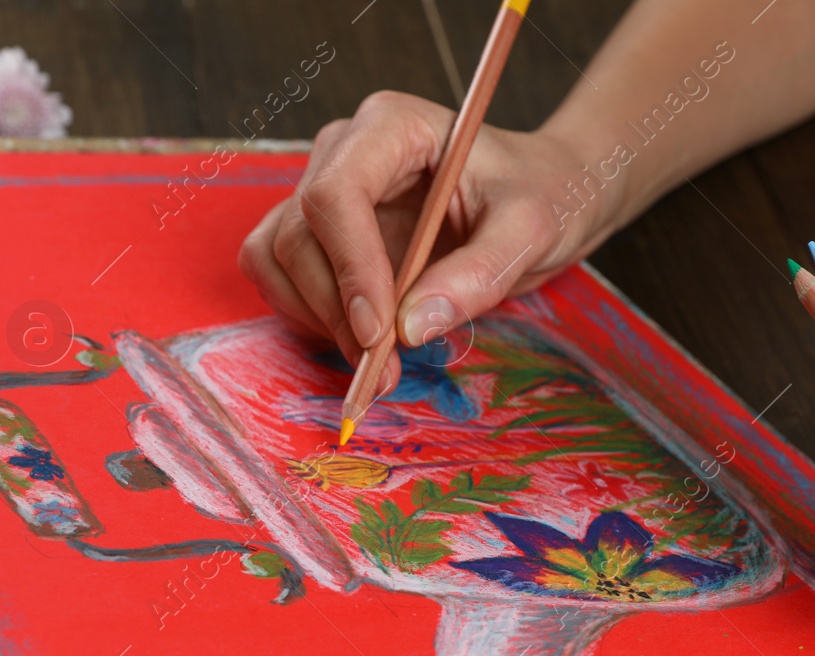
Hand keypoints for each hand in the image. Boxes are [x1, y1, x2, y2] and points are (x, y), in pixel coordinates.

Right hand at [237, 91, 620, 385]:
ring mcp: (321, 191)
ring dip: (315, 319)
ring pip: (274, 258)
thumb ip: (479, 273)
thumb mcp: (533, 229)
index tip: (380, 333)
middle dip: (335, 311)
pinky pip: (279, 277)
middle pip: (297, 235)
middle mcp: (342, 152)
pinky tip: (358, 339)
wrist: (538, 197)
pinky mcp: (316, 233)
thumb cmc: (540, 195)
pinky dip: (308, 318)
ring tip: (375, 360)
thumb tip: (410, 328)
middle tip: (382, 369)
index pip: (335, 193)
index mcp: (391, 127)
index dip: (349, 268)